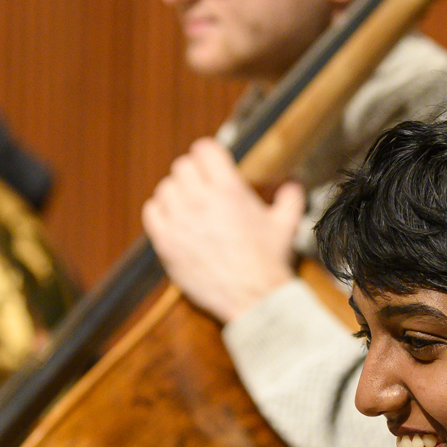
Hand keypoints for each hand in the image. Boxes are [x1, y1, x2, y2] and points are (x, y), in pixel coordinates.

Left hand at [141, 138, 306, 323]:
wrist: (253, 297)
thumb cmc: (269, 262)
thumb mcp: (286, 224)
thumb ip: (290, 197)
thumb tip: (294, 182)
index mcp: (229, 190)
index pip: (204, 149)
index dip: (208, 154)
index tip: (211, 163)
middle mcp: (200, 200)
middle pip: (182, 166)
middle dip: (194, 173)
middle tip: (202, 186)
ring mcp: (180, 222)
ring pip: (165, 188)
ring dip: (176, 192)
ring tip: (188, 204)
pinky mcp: (166, 243)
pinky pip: (152, 212)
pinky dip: (160, 211)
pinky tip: (173, 219)